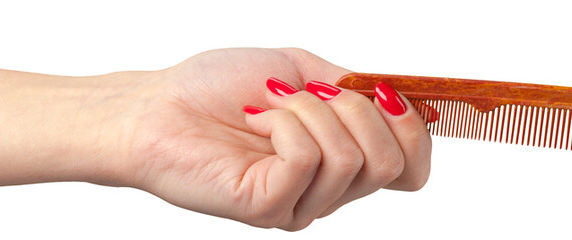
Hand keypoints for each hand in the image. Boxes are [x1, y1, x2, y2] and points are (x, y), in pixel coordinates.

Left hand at [112, 48, 431, 229]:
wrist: (157, 105)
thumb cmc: (216, 87)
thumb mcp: (301, 71)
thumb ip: (354, 89)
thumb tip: (402, 97)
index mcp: (339, 161)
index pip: (412, 169)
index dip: (413, 129)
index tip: (382, 91)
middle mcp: (325, 191)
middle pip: (392, 163)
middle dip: (356, 109)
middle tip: (306, 91)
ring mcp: (298, 204)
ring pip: (351, 159)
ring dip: (310, 111)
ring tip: (268, 104)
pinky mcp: (269, 207)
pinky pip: (308, 160)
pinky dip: (284, 124)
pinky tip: (253, 121)